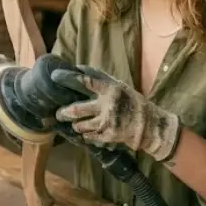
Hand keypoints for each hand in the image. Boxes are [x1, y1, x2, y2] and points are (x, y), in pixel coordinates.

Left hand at [50, 66, 181, 161]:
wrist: (150, 126)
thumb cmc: (132, 103)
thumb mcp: (119, 86)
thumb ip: (100, 79)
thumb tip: (78, 69)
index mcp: (111, 89)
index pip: (86, 81)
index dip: (69, 78)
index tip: (55, 76)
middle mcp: (107, 105)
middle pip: (76, 109)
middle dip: (64, 112)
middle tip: (59, 113)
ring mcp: (107, 122)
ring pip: (80, 124)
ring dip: (75, 124)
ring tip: (74, 123)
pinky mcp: (107, 136)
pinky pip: (88, 136)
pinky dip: (85, 134)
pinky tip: (86, 132)